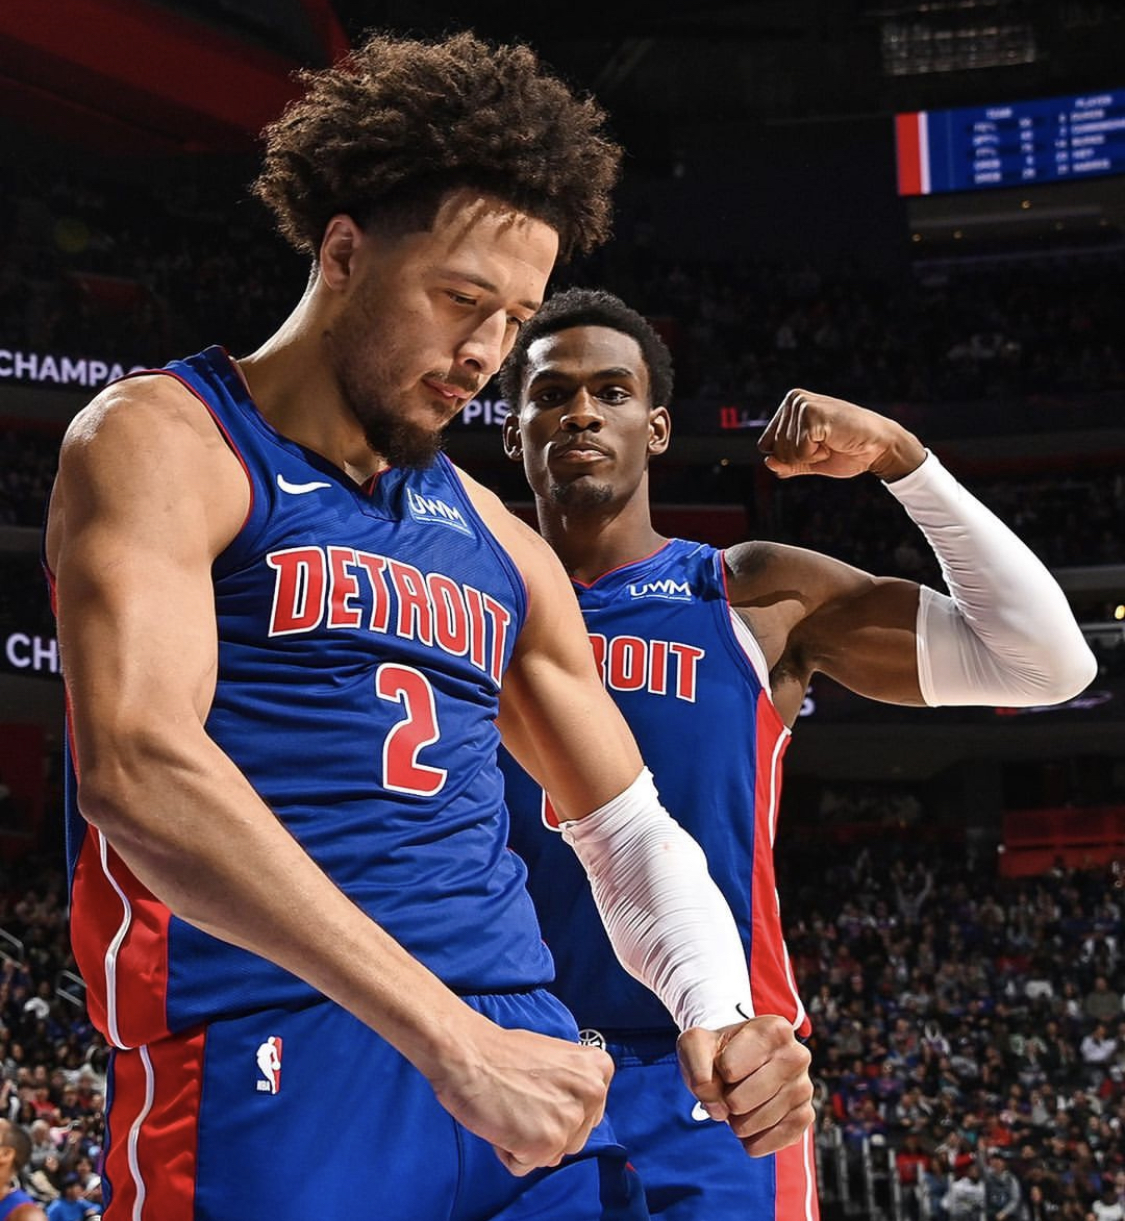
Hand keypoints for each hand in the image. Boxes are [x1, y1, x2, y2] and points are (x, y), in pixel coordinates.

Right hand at [426, 1015, 612, 1176]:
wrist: (467, 1053)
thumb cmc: (502, 1054)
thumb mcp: (556, 1060)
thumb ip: (573, 1087)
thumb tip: (573, 1116)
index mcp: (599, 1069)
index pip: (587, 1115)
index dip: (556, 1109)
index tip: (536, 1090)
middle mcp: (593, 1093)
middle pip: (572, 1138)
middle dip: (543, 1128)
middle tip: (519, 1099)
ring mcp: (571, 1119)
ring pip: (549, 1155)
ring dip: (525, 1141)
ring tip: (510, 1108)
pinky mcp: (547, 1143)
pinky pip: (524, 1166)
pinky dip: (507, 1151)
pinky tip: (500, 1121)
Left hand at [677, 1014, 814, 1156]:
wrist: (737, 1064)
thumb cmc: (718, 1052)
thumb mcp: (695, 1044)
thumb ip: (695, 1067)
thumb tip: (718, 1108)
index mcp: (774, 1029)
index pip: (728, 1069)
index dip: (718, 1070)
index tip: (725, 1060)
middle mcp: (797, 1055)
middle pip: (738, 1101)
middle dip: (725, 1100)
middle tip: (731, 1086)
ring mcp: (804, 1088)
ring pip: (752, 1124)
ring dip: (736, 1121)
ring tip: (742, 1100)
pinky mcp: (805, 1117)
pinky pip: (769, 1143)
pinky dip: (751, 1140)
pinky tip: (751, 1122)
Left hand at [758, 389, 925, 481]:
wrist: (879, 447)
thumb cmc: (847, 450)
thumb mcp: (809, 460)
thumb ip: (786, 463)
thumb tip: (768, 462)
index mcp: (789, 406)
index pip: (765, 445)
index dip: (790, 457)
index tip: (815, 446)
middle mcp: (793, 400)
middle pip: (775, 450)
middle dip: (801, 456)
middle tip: (827, 443)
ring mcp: (802, 405)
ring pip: (785, 452)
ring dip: (810, 455)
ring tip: (831, 441)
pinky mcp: (812, 415)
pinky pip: (799, 452)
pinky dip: (816, 455)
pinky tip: (833, 441)